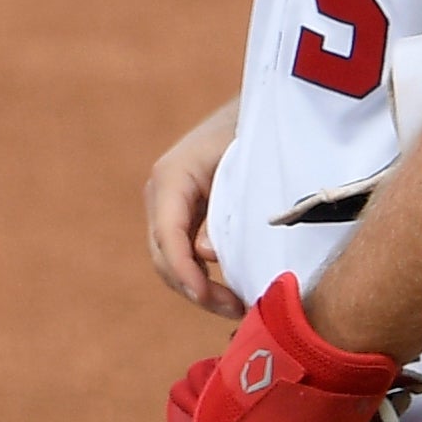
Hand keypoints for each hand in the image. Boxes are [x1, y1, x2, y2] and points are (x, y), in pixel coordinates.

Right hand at [146, 100, 244, 316]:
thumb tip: (205, 254)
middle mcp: (162, 193)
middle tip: (234, 309)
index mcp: (172, 176)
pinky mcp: (183, 216)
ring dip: (197, 287)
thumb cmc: (256, 136)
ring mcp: (168, 205)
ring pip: (170, 258)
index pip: (167, 233)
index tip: (204, 296)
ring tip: (236, 306)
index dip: (183, 270)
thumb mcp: (244, 170)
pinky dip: (200, 275)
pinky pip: (182, 252)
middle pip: (163, 254)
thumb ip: (225, 211)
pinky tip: (228, 291)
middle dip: (193, 287)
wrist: (259, 112)